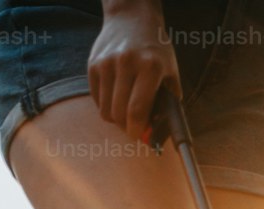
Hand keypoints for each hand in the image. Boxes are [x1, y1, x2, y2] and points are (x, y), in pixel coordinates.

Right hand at [88, 5, 180, 140]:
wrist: (131, 18)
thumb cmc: (155, 50)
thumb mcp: (170, 71)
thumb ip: (168, 102)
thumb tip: (160, 133)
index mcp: (149, 67)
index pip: (137, 110)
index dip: (137, 131)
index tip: (140, 136)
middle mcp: (126, 63)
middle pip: (119, 114)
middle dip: (127, 127)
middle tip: (134, 126)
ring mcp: (106, 63)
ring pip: (105, 111)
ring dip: (116, 118)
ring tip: (126, 111)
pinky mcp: (93, 64)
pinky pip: (97, 100)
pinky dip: (106, 106)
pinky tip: (116, 97)